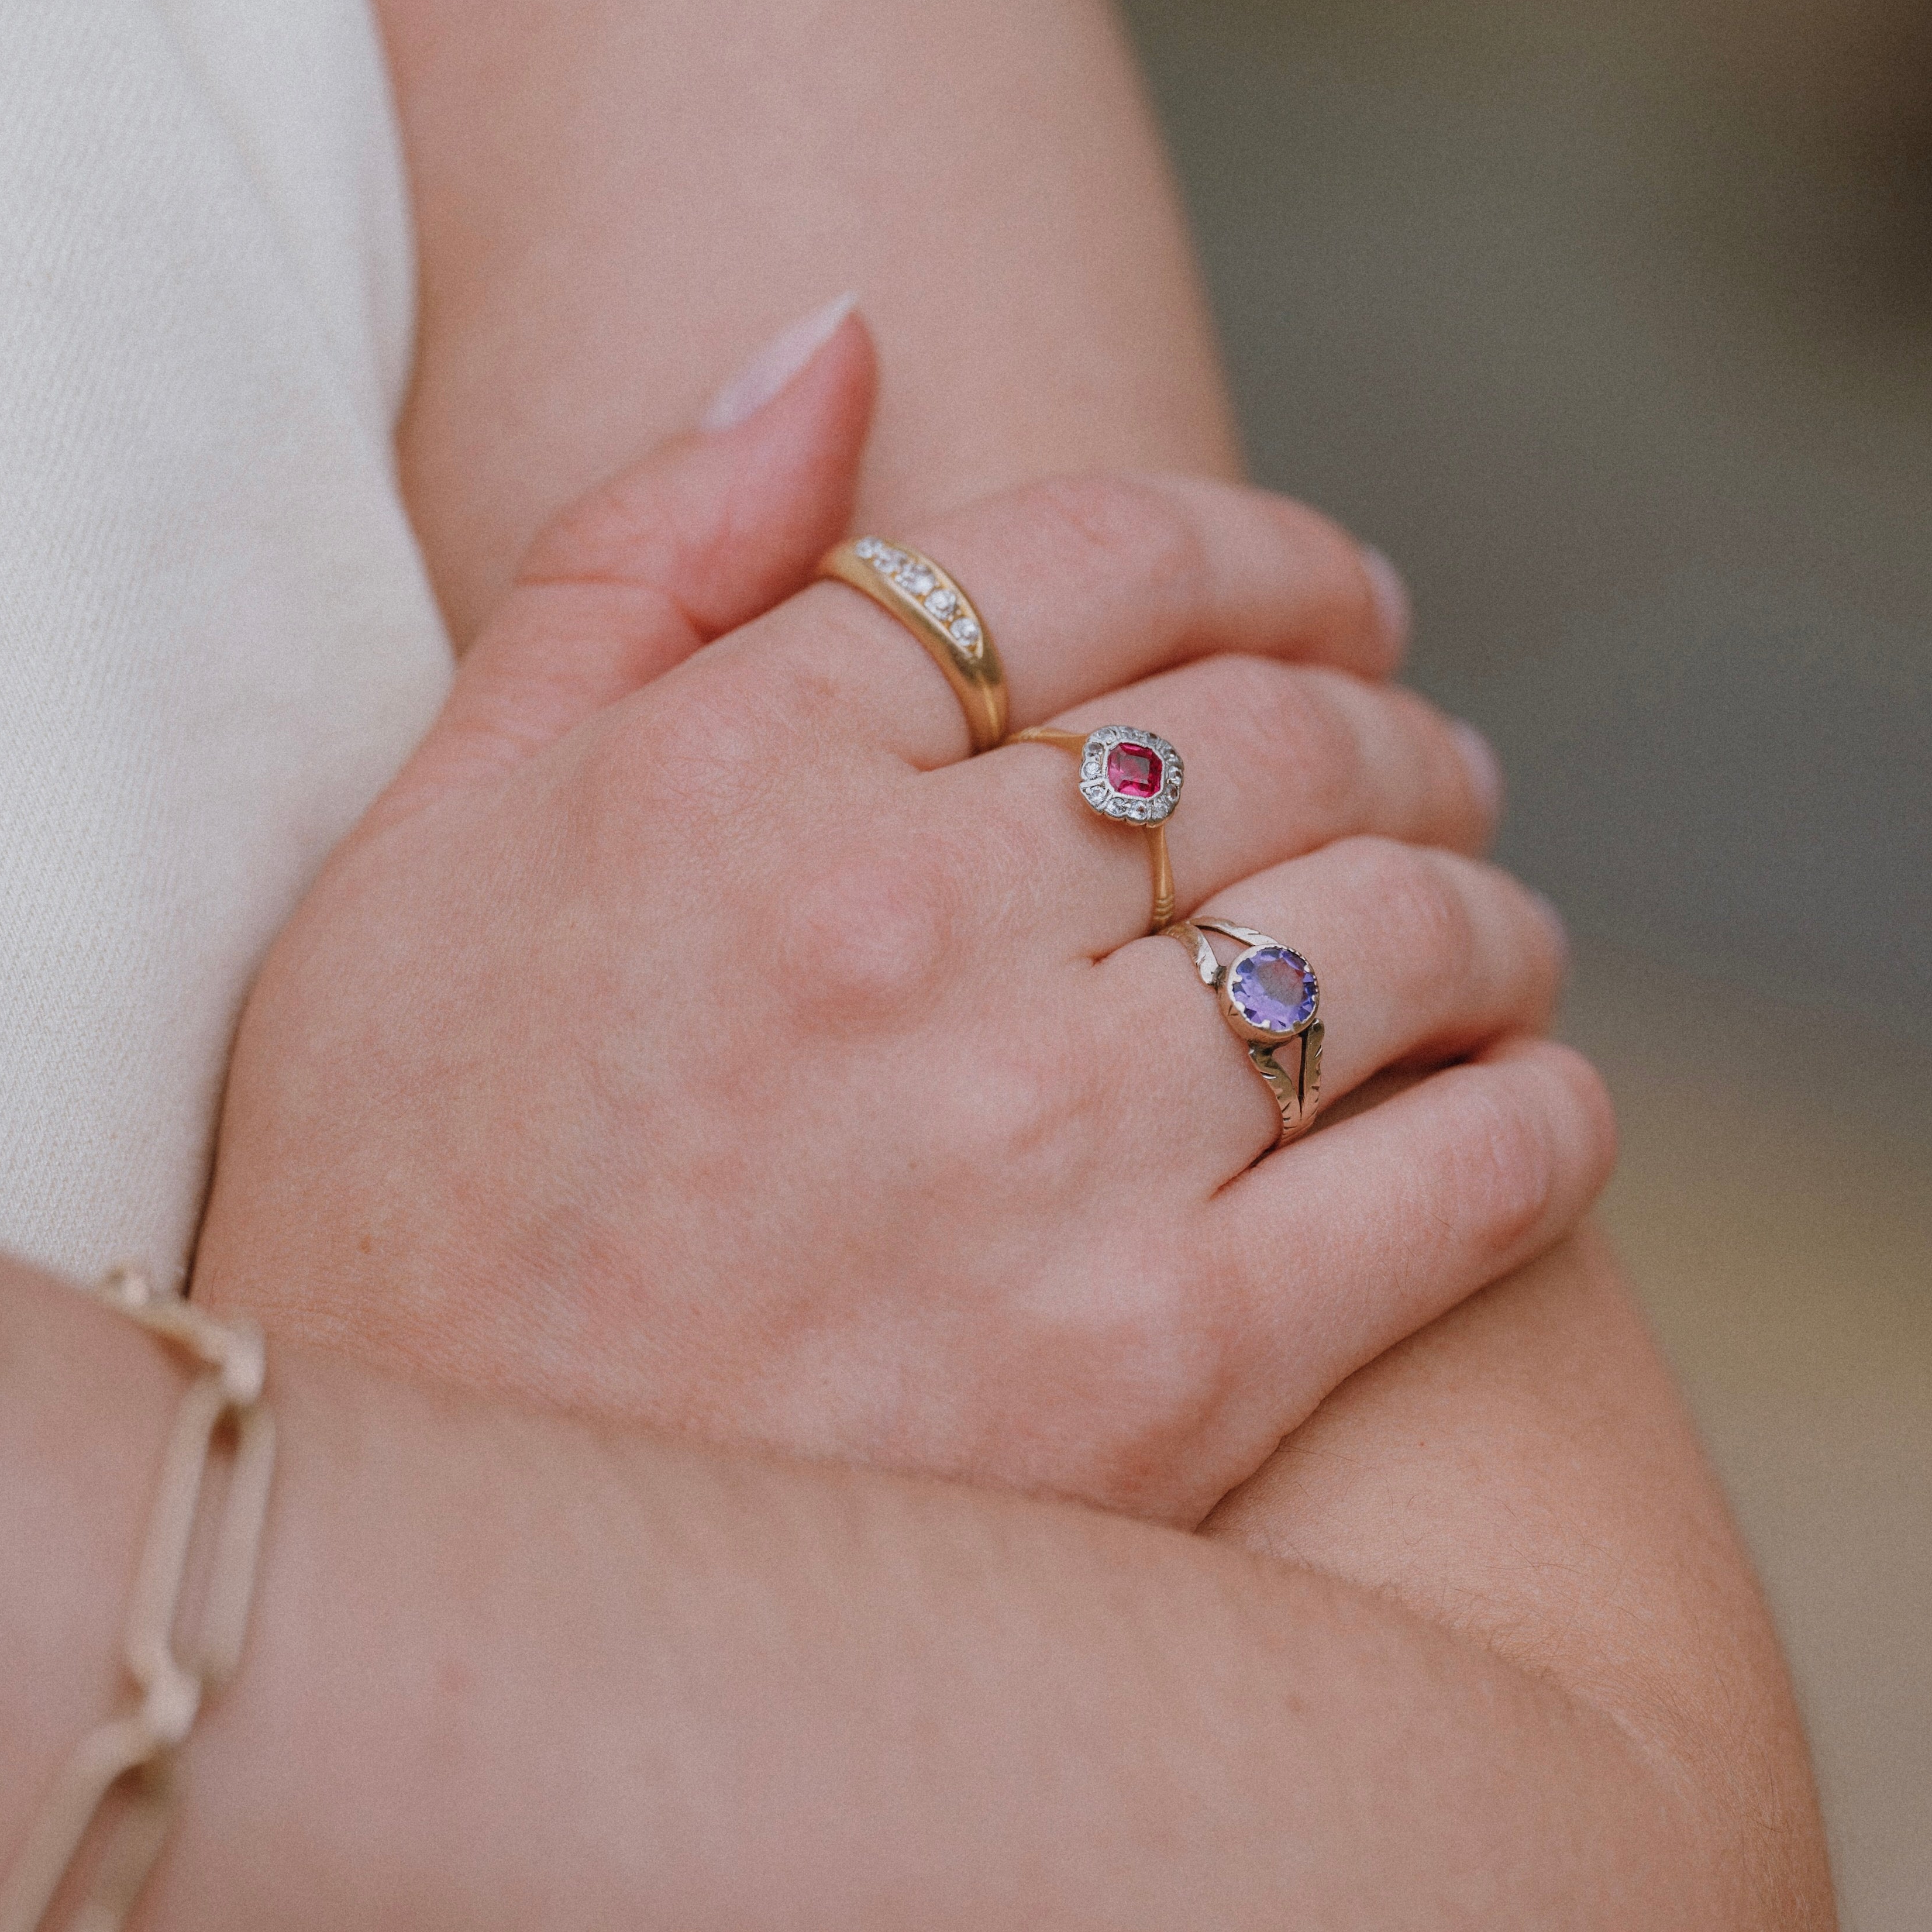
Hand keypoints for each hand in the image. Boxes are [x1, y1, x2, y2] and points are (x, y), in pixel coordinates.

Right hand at [196, 312, 1609, 1519]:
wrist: (400, 1602)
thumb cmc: (390, 1193)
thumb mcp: (429, 835)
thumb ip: (636, 558)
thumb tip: (839, 329)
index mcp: (735, 776)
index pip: (1096, 558)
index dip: (1263, 545)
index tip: (1334, 582)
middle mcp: (904, 938)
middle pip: (1275, 734)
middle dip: (1394, 722)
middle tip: (1430, 758)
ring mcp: (1046, 1164)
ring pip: (1394, 933)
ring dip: (1486, 901)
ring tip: (1489, 920)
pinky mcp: (1165, 1381)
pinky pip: (1459, 1186)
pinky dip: (1541, 1116)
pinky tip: (1536, 1101)